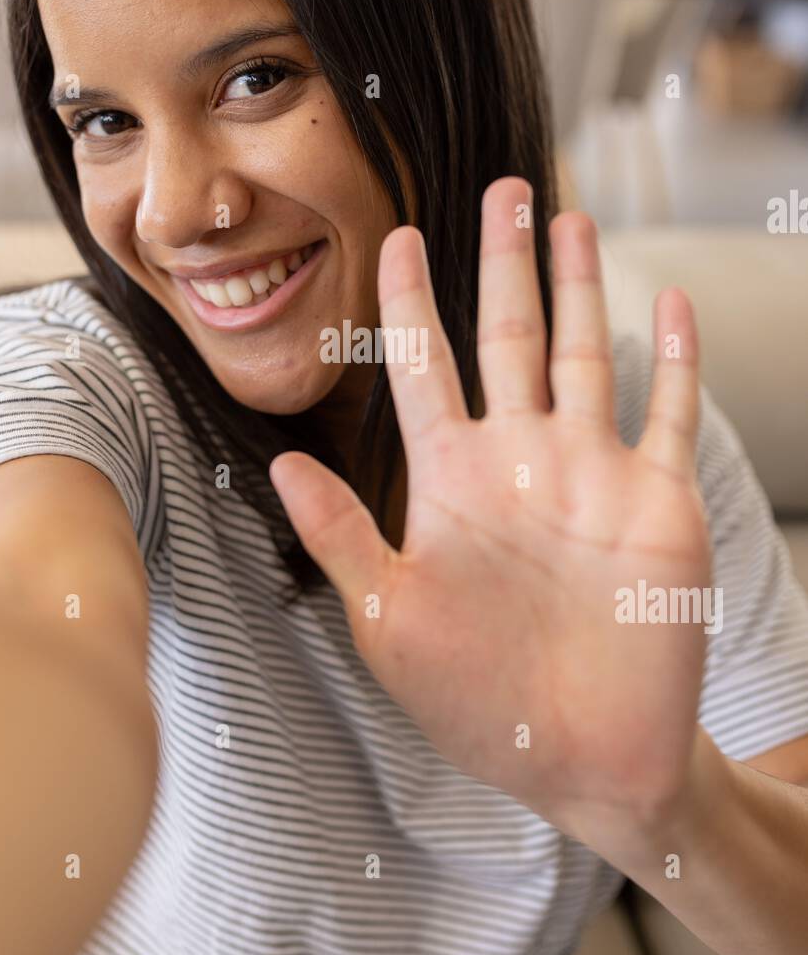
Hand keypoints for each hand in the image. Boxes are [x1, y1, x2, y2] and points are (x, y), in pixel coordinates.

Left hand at [270, 178, 711, 843]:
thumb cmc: (480, 705)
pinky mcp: (657, 502)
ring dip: (580, 288)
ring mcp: (592, 476)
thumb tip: (280, 466)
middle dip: (504, 264)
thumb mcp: (392, 623)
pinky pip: (667, 414)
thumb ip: (345, 538)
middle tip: (501, 190)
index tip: (395, 236)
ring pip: (583, 355)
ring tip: (570, 219)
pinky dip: (673, 359)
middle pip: (508, 338)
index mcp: (452, 484)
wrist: (588, 763)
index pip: (424, 369)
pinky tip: (671, 304)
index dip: (408, 302)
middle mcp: (521, 463)